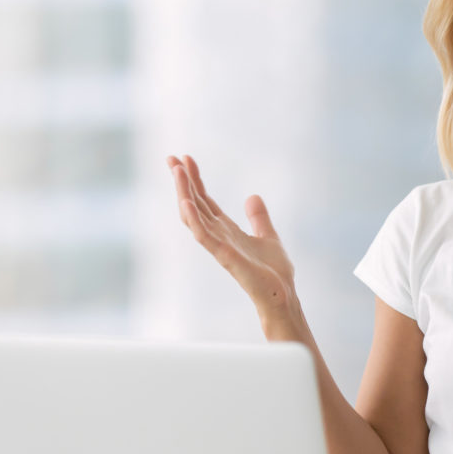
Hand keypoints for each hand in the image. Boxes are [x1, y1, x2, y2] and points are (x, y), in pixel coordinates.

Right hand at [167, 155, 297, 319]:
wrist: (282, 296)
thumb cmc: (274, 273)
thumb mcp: (269, 235)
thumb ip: (258, 217)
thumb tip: (252, 196)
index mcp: (226, 230)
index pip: (205, 200)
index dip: (195, 180)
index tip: (185, 158)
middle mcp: (218, 236)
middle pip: (194, 204)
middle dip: (182, 181)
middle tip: (170, 157)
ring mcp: (219, 246)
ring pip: (194, 216)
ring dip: (184, 193)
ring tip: (176, 171)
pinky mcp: (225, 257)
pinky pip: (204, 237)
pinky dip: (194, 219)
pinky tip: (186, 202)